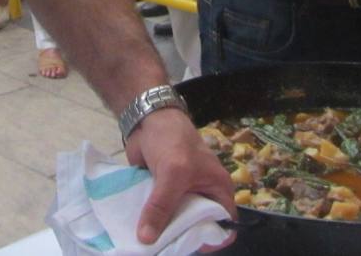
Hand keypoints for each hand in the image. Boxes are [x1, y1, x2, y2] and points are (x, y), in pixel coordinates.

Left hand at [122, 107, 235, 247]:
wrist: (147, 118)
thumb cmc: (173, 140)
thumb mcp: (173, 173)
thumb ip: (161, 206)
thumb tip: (147, 239)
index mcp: (218, 190)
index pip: (224, 224)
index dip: (212, 239)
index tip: (189, 246)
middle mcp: (203, 196)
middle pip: (196, 228)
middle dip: (181, 239)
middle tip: (162, 249)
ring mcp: (181, 196)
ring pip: (175, 223)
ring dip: (161, 233)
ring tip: (146, 246)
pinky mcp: (161, 194)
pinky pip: (158, 215)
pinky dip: (149, 223)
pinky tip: (136, 233)